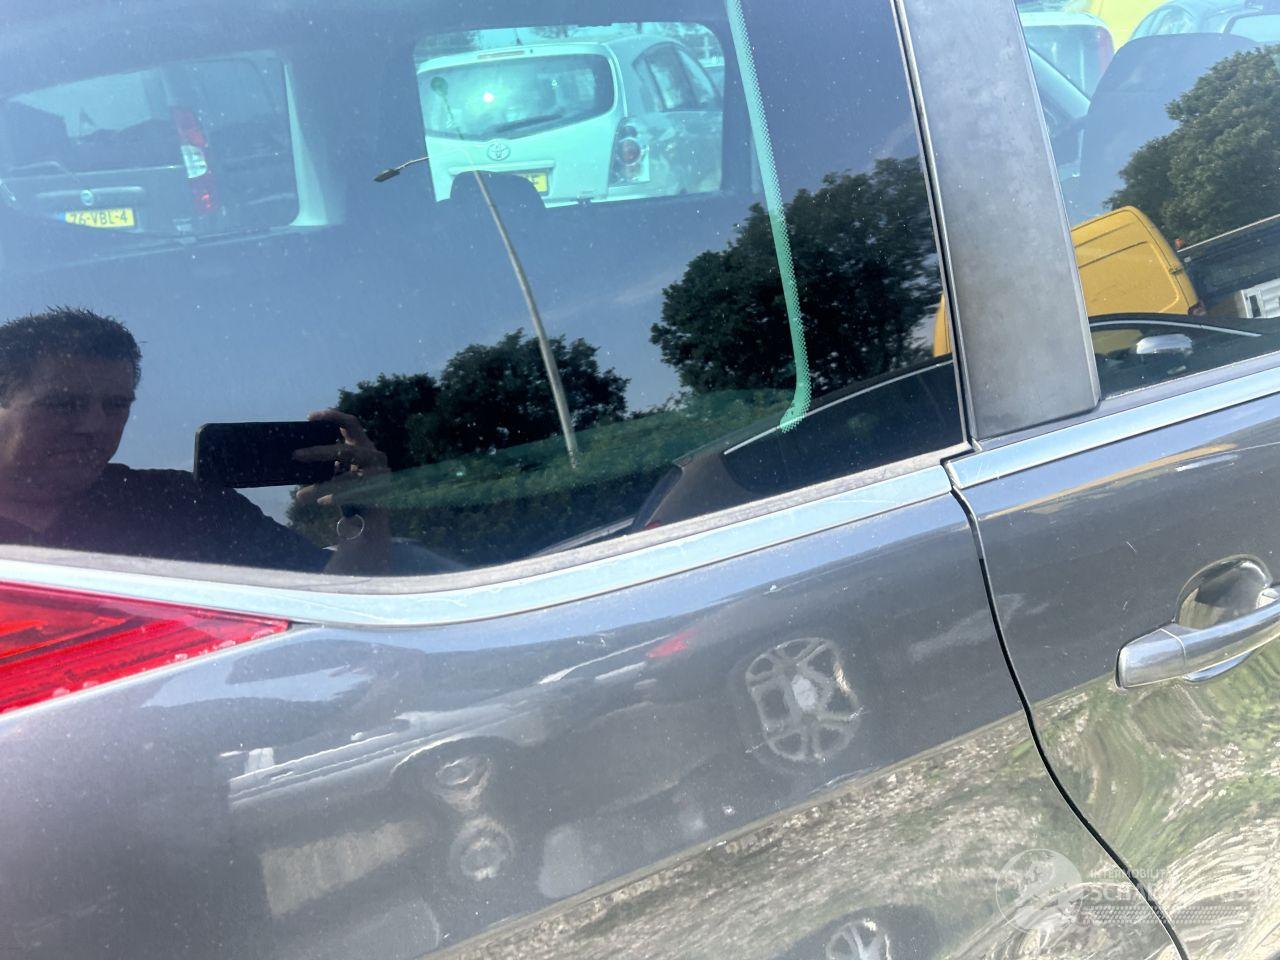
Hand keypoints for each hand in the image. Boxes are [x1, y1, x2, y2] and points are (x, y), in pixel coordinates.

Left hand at [292, 409, 390, 573]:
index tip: (309, 417)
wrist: (370, 514)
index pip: (350, 423)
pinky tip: (322, 502)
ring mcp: (379, 471)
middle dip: (319, 452)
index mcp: (362, 444)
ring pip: (348, 476)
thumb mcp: (337, 470)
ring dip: (323, 485)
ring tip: (303, 495)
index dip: (332, 416)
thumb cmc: (349, 487)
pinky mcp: (380, 488)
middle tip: (295, 455)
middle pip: (345, 449)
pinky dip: (337, 497)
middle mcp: (373, 454)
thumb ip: (324, 462)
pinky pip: (354, 492)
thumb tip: (292, 458)